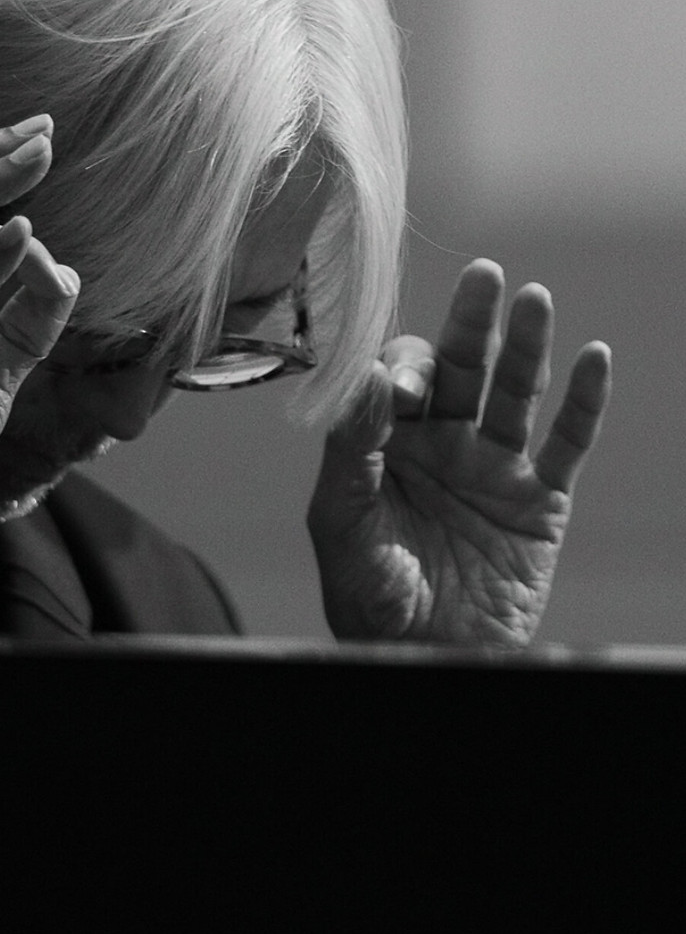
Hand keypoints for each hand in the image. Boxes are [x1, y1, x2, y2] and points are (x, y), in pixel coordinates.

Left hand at [307, 259, 611, 645]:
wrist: (422, 658)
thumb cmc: (368, 595)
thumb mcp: (341, 520)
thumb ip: (351, 448)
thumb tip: (369, 373)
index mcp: (389, 443)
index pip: (400, 379)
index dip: (404, 367)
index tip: (405, 384)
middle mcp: (442, 444)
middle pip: (460, 369)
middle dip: (470, 325)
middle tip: (483, 275)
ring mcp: (493, 469)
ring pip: (516, 395)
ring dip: (527, 348)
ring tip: (535, 299)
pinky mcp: (539, 502)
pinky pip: (567, 446)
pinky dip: (584, 404)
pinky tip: (593, 357)